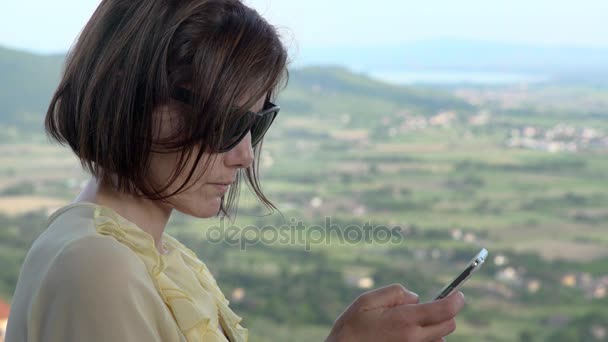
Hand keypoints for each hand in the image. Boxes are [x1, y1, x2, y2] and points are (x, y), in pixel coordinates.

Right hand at [325, 284, 464, 341]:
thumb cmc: (351, 328)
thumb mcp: (368, 300)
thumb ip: (395, 293)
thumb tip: (415, 297)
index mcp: (405, 321)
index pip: (445, 310)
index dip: (457, 300)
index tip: (458, 294)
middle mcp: (414, 339)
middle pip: (448, 325)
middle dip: (445, 313)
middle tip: (428, 307)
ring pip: (439, 338)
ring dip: (433, 329)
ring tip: (408, 325)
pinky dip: (424, 340)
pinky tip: (405, 336)